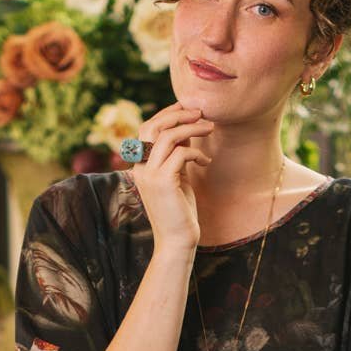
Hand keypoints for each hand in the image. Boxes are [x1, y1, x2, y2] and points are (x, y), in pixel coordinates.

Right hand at [122, 100, 213, 252]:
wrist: (177, 241)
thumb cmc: (179, 211)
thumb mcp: (177, 176)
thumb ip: (177, 154)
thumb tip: (188, 130)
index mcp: (140, 165)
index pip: (148, 128)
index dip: (167, 114)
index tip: (188, 109)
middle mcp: (140, 168)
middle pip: (153, 126)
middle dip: (178, 114)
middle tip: (200, 112)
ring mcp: (149, 175)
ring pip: (168, 136)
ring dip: (192, 128)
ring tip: (210, 128)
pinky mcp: (163, 182)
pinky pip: (181, 153)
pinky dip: (197, 153)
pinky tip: (206, 162)